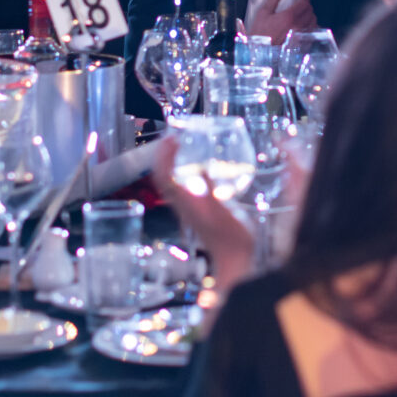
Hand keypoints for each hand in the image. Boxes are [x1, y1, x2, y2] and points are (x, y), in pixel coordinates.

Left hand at [151, 136, 255, 294]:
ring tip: (180, 148)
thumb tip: (200, 168)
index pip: (163, 175)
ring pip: (169, 182)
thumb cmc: (231, 237)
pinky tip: (197, 168)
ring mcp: (188, 208)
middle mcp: (183, 204)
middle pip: (162, 176)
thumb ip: (210, 191)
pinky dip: (182, 173)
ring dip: (170, 163)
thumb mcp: (223, 210)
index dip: (163, 155)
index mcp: (186, 202)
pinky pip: (181, 188)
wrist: (234, 259)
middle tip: (172, 138)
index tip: (171, 138)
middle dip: (163, 155)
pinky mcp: (196, 212)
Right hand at [245, 0, 317, 39]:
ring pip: (313, 21)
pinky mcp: (302, 44)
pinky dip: (309, 27)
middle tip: (300, 5)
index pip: (304, 3)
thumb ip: (272, 0)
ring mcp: (301, 36)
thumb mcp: (263, 14)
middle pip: (310, 11)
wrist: (261, 54)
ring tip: (301, 15)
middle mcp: (298, 26)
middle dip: (306, 6)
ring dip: (309, 16)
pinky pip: (312, 32)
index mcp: (289, 17)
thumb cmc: (261, 36)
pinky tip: (302, 26)